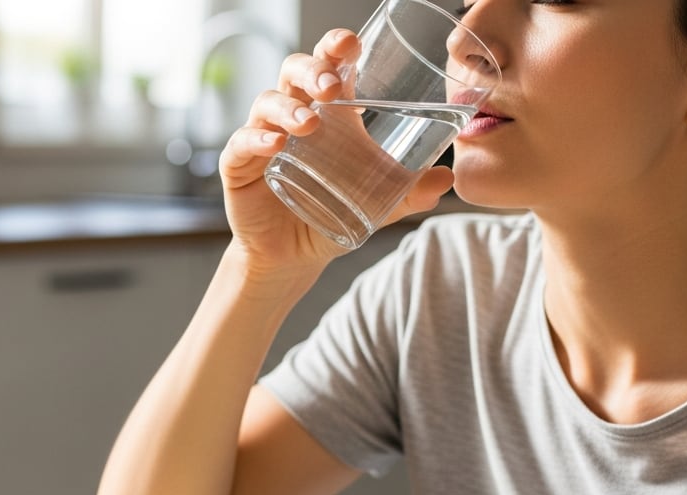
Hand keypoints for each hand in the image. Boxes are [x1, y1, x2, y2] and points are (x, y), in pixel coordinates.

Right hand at [219, 29, 453, 282]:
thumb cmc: (331, 215)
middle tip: (333, 87)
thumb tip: (446, 179)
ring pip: (267, 102)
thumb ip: (409, 193)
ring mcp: (263, 137)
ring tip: (308, 126)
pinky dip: (257, 139)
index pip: (329, 65)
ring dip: (288, 108)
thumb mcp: (378, 204)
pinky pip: (241, 142)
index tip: (351, 44)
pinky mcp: (239, 166)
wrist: (294, 257)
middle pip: (295, 71)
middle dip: (313, 70)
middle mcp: (293, 115)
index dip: (335, 47)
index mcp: (328, 113)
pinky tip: (275, 145)